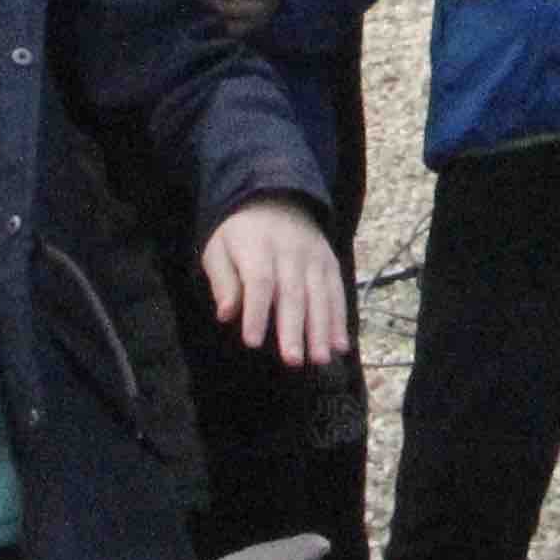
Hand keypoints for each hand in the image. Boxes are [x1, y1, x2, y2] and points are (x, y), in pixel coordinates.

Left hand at [205, 199, 348, 364]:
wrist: (277, 198)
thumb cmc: (240, 234)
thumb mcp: (219, 249)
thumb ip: (222, 281)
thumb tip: (226, 314)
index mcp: (258, 248)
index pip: (259, 282)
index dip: (256, 312)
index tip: (253, 342)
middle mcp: (290, 253)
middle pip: (293, 293)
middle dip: (293, 329)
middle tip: (293, 360)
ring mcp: (314, 258)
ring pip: (319, 296)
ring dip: (321, 330)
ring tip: (320, 359)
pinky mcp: (330, 263)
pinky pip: (337, 293)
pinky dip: (339, 320)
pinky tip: (340, 345)